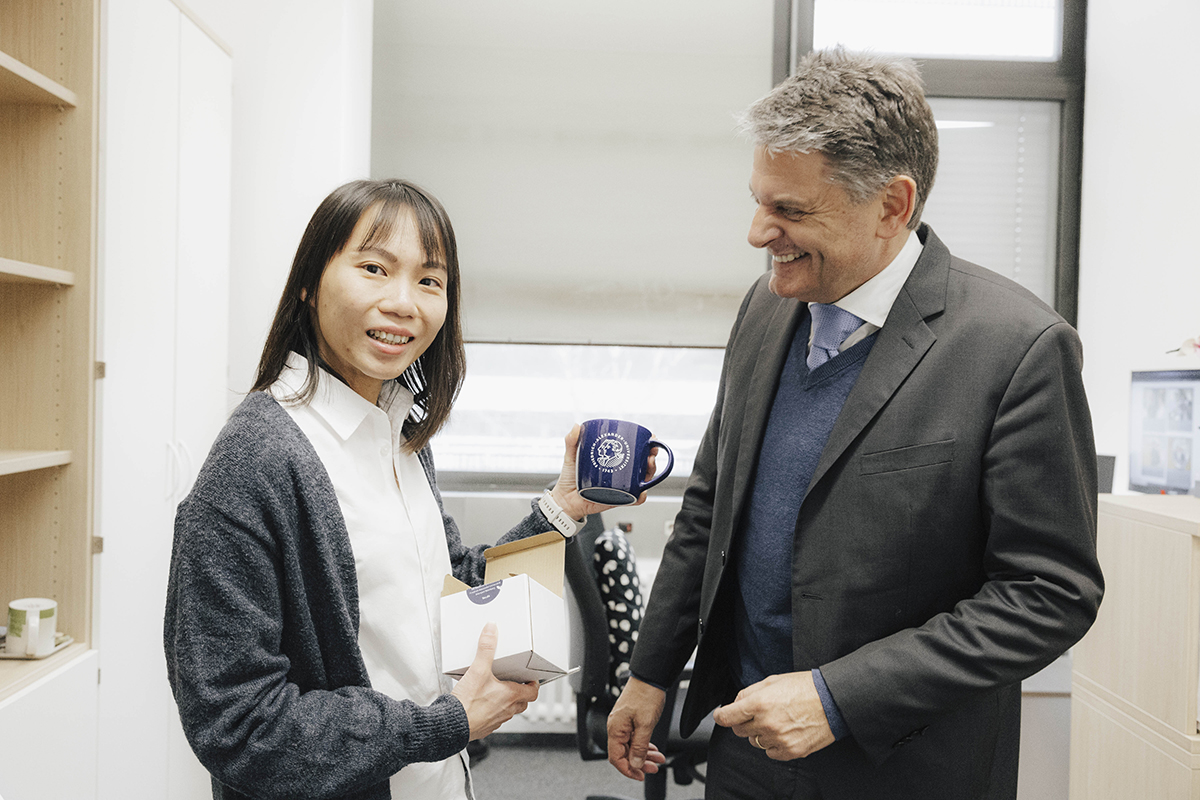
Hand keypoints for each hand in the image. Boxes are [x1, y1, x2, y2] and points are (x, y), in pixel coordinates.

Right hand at [450, 623, 538, 739]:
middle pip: (523, 703)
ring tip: (499, 693)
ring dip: (508, 703)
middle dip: (522, 694)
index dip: (534, 685)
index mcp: (510, 696)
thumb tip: (491, 630)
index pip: (532, 692)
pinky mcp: (485, 727)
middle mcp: (506, 710)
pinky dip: (494, 712)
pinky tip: (483, 705)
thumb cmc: (467, 703)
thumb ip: (486, 648)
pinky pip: (495, 719)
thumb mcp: (478, 670)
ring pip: (509, 712)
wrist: (451, 726)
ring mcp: (496, 721)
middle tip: (518, 685)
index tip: (531, 679)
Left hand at [550, 425, 655, 519]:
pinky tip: (642, 491)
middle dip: (651, 457)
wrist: (565, 500)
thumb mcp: (571, 456)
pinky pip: (634, 499)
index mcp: (613, 461)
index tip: (650, 438)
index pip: (634, 451)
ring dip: (650, 472)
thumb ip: (572, 441)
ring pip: (643, 480)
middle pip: (643, 465)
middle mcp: (620, 474)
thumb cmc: (570, 478)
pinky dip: (641, 496)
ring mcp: (621, 487)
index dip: (645, 445)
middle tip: (651, 451)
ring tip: (648, 464)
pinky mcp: (618, 500)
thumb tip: (576, 426)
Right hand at [607, 676, 667, 779]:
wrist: (650, 678)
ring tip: (657, 759)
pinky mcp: (629, 720)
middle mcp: (616, 727)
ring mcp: (623, 723)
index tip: (640, 775)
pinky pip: (634, 738)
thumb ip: (640, 746)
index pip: (615, 757)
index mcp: (616, 729)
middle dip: (639, 763)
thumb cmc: (645, 695)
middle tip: (653, 768)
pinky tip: (653, 749)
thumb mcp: (646, 724)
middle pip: (623, 753)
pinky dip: (644, 745)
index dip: (628, 769)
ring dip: (644, 755)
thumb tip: (635, 763)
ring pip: (630, 747)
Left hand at [711, 671, 834, 759]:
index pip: (728, 717)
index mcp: (760, 703)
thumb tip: (736, 704)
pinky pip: (770, 753)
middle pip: (739, 731)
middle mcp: (767, 723)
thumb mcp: (773, 680)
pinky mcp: (791, 751)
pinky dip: (773, 744)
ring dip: (759, 733)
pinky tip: (784, 732)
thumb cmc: (805, 688)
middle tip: (756, 714)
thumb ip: (750, 692)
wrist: (833, 701)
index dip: (721, 716)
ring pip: (755, 742)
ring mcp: (779, 739)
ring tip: (776, 721)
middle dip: (742, 722)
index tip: (721, 716)